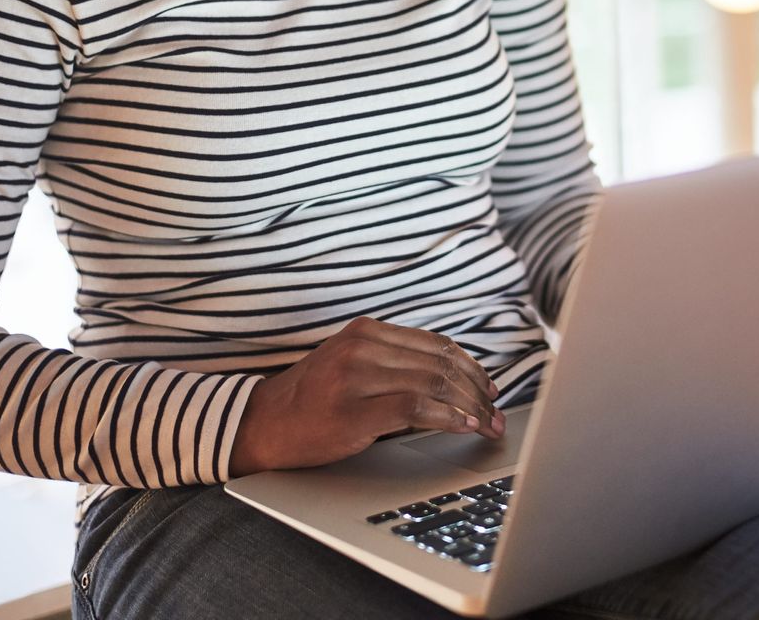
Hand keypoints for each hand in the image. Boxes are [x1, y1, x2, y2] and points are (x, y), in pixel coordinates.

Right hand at [228, 316, 507, 476]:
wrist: (261, 425)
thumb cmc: (311, 401)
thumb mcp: (351, 366)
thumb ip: (394, 363)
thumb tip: (455, 380)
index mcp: (366, 331)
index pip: (436, 344)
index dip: (471, 367)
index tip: (491, 388)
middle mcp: (362, 346)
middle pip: (440, 363)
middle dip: (477, 390)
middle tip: (497, 413)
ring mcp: (355, 376)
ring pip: (432, 383)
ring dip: (469, 406)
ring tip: (487, 424)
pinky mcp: (352, 410)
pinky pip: (415, 407)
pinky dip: (447, 417)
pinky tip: (463, 426)